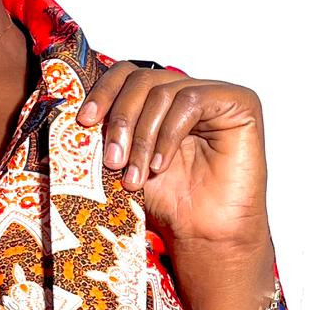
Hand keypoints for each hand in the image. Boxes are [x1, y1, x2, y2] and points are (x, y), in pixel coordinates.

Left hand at [78, 66, 270, 258]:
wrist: (204, 235)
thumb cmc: (168, 202)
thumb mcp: (124, 161)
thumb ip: (106, 132)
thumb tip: (70, 113)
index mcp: (160, 101)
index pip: (127, 74)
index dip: (103, 92)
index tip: (85, 122)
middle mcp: (187, 92)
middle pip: (141, 79)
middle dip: (120, 119)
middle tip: (111, 160)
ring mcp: (214, 95)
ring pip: (163, 91)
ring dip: (142, 136)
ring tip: (135, 175)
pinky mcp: (239, 103)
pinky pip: (191, 101)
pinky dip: (168, 134)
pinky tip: (161, 165)